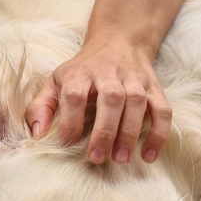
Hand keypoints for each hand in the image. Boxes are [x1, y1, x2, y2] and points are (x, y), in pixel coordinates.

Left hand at [26, 38, 171, 163]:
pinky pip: (163, 110)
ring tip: (121, 159)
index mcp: (80, 72)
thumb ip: (41, 106)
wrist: (119, 41)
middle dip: (105, 130)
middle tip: (98, 157)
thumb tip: (37, 134)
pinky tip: (149, 156)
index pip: (75, 94)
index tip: (67, 143)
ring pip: (137, 102)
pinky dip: (159, 134)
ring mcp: (135, 80)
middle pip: (111, 98)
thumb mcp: (56, 81)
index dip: (70, 120)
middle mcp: (109, 73)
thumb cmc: (83, 70)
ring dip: (130, 132)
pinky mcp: (154, 88)